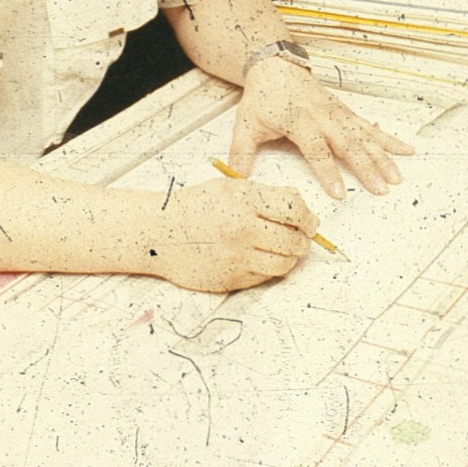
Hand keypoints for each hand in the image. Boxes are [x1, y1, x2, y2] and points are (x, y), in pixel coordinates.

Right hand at [148, 178, 318, 291]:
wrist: (158, 232)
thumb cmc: (194, 206)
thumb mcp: (229, 187)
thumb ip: (264, 196)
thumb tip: (300, 210)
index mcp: (244, 200)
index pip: (294, 209)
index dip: (308, 217)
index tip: (309, 222)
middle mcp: (242, 229)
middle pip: (294, 240)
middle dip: (304, 240)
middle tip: (302, 238)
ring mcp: (237, 257)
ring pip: (284, 263)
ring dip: (291, 258)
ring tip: (285, 250)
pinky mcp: (231, 279)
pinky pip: (264, 276)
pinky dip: (269, 268)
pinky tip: (261, 258)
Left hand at [231, 58, 414, 199]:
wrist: (276, 66)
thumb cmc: (263, 97)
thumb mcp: (246, 124)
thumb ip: (242, 152)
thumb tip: (238, 180)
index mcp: (299, 121)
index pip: (316, 150)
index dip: (328, 172)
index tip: (339, 193)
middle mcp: (323, 117)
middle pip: (348, 144)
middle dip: (366, 168)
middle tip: (381, 188)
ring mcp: (337, 113)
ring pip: (364, 137)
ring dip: (382, 157)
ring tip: (397, 177)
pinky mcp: (345, 112)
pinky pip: (370, 127)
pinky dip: (388, 139)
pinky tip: (405, 150)